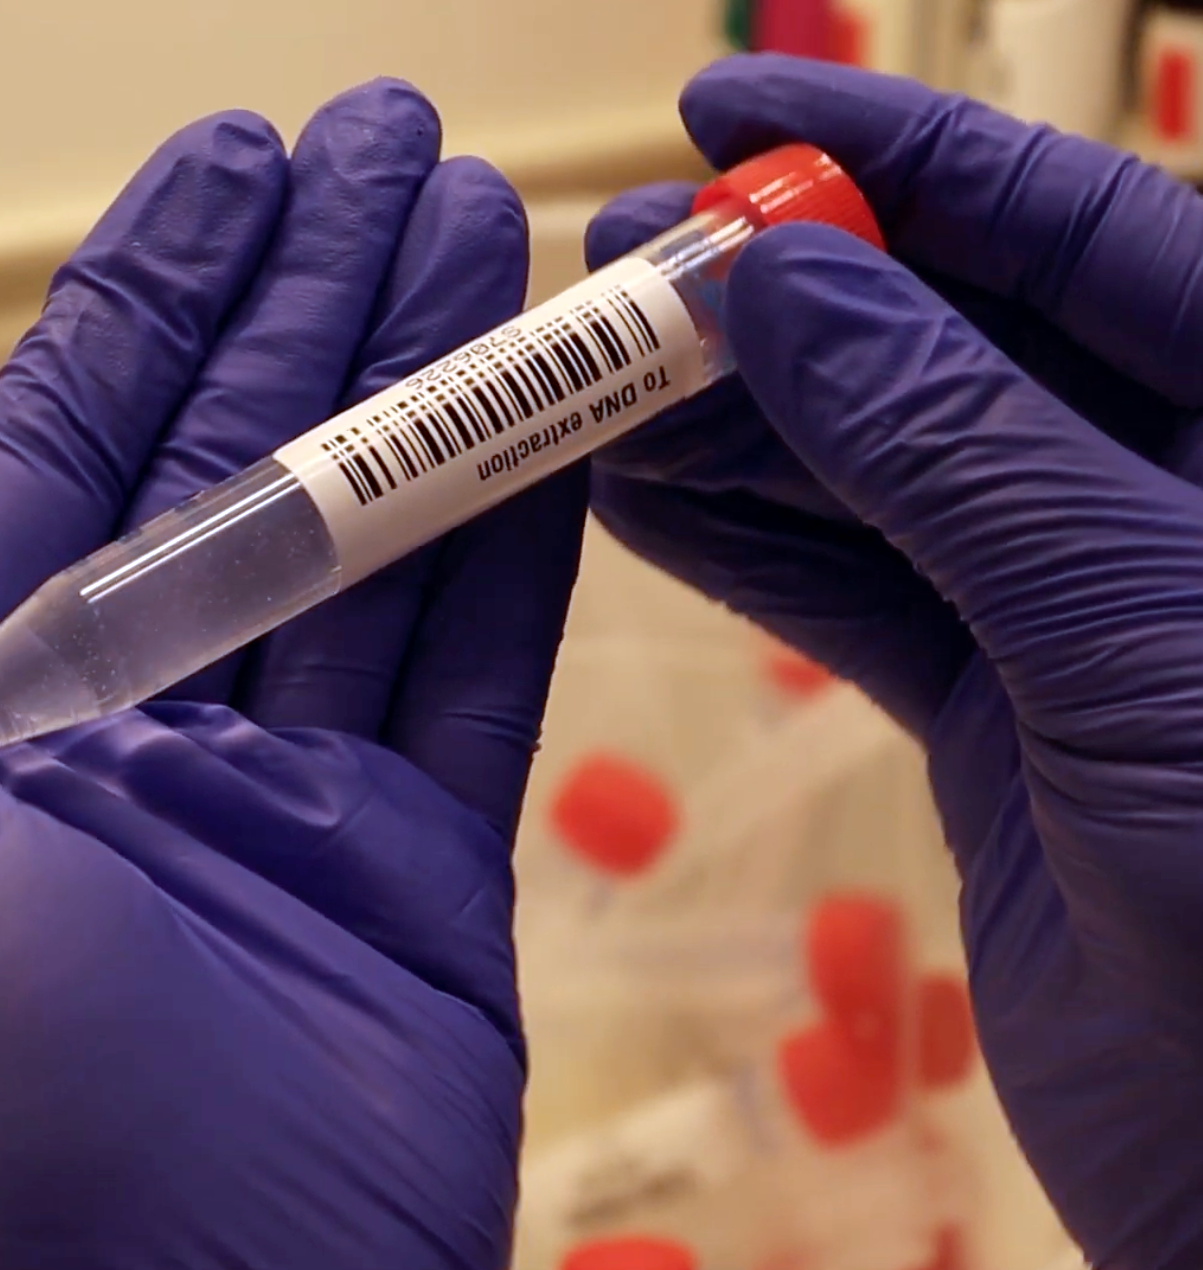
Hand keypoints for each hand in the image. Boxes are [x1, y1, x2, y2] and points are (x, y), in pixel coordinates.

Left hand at [0, 82, 586, 1268]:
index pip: (61, 458)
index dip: (147, 302)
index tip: (224, 169)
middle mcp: (119, 751)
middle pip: (228, 474)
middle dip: (310, 302)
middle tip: (392, 143)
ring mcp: (275, 815)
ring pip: (362, 553)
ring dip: (421, 392)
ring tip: (485, 228)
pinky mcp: (409, 893)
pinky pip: (470, 684)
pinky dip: (512, 551)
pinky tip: (543, 420)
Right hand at [586, 54, 1202, 1268]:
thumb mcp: (1138, 633)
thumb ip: (959, 449)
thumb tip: (783, 281)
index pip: (1093, 237)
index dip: (909, 164)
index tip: (734, 113)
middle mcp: (1181, 501)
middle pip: (960, 348)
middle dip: (785, 298)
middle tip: (615, 269)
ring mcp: (1086, 612)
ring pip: (883, 472)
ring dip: (733, 426)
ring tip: (584, 384)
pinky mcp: (1005, 722)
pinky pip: (855, 595)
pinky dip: (740, 548)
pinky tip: (626, 499)